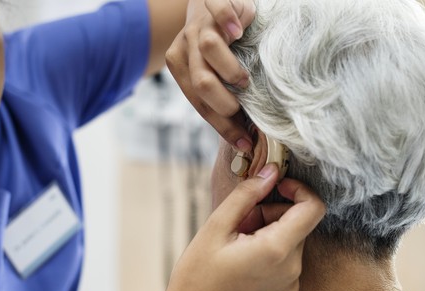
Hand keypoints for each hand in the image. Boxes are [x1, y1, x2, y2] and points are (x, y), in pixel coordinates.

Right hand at [155, 163, 325, 290]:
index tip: (275, 188)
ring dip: (271, 237)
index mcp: (277, 250)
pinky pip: (288, 268)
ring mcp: (292, 290)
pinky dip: (271, 259)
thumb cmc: (197, 275)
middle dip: (273, 216)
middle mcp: (293, 271)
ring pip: (292, 246)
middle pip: (298, 226)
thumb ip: (247, 194)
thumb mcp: (215, 227)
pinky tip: (243, 268)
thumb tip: (271, 171)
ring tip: (237, 248)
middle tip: (239, 224)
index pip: (313, 208)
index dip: (299, 190)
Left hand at [166, 0, 255, 151]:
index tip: (244, 141)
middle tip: (241, 108)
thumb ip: (219, 95)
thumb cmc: (220, 44)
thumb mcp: (213, 71)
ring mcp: (197, 23)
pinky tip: (240, 32)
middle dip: (223, 103)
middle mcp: (184, 45)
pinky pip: (218, 10)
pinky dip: (228, 21)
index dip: (222, 125)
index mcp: (180, 66)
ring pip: (208, 48)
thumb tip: (243, 140)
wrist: (211, 2)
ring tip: (244, 79)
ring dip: (229, 69)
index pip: (199, 102)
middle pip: (200, 81)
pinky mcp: (212, 1)